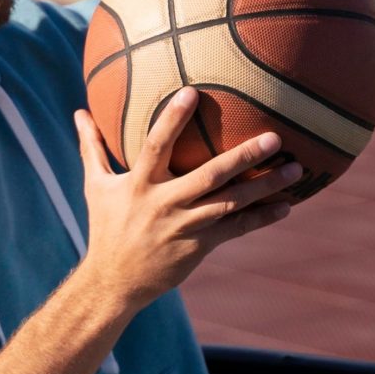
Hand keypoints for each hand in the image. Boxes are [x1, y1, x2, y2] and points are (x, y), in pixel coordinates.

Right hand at [72, 87, 299, 307]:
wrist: (113, 282)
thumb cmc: (106, 228)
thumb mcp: (95, 186)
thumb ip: (92, 147)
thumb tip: (79, 113)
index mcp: (139, 185)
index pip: (156, 145)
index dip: (173, 119)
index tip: (193, 91)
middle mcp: (163, 204)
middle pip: (209, 176)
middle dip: (244, 157)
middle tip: (275, 137)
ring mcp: (184, 227)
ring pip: (231, 203)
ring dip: (265, 187)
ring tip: (295, 168)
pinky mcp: (198, 246)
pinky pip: (236, 230)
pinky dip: (262, 218)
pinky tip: (287, 206)